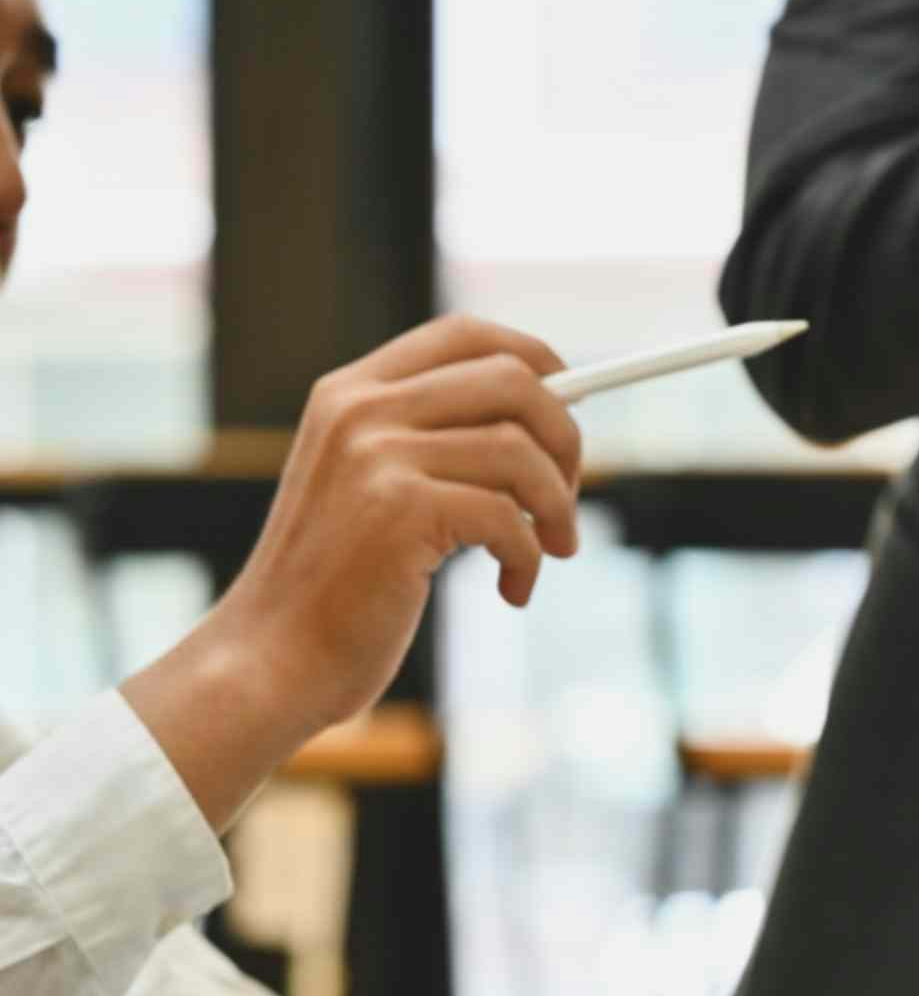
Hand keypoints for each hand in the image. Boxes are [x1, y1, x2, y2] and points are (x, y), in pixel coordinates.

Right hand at [125, 317, 581, 827]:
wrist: (270, 660)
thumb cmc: (337, 586)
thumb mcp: (372, 488)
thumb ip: (436, 441)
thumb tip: (556, 414)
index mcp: (349, 393)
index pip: (465, 335)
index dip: (536, 360)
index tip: (572, 404)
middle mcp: (359, 411)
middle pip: (514, 381)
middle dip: (565, 439)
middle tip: (566, 497)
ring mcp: (374, 456)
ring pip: (522, 451)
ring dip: (557, 509)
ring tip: (547, 552)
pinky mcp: (397, 510)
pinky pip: (510, 518)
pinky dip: (529, 559)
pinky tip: (512, 590)